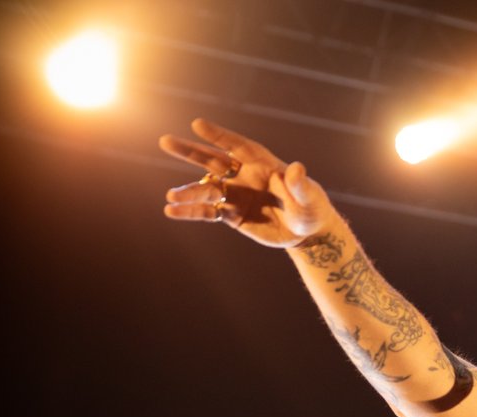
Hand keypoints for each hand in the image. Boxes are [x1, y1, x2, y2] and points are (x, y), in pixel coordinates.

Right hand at [159, 118, 332, 247]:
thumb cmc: (311, 207)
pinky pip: (208, 211)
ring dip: (188, 191)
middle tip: (165, 141)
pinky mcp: (231, 215)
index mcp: (262, 164)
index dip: (219, 136)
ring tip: (170, 196)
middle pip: (213, 160)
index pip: (237, 146)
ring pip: (207, 189)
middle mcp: (244, 176)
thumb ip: (300, 184)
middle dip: (190, 151)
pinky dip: (191, 212)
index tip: (197, 124)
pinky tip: (172, 211)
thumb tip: (297, 168)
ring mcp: (235, 194)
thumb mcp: (310, 197)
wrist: (306, 232)